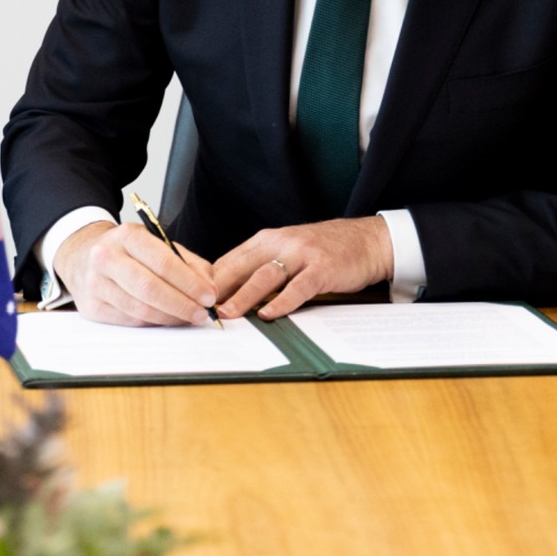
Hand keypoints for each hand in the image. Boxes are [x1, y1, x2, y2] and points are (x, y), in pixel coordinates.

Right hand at [54, 220, 219, 326]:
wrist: (82, 255)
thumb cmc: (127, 252)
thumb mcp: (156, 244)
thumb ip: (187, 263)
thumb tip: (209, 289)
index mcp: (126, 235)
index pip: (162, 262)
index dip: (189, 282)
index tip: (209, 296)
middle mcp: (106, 257)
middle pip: (149, 288)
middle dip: (182, 304)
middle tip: (201, 313)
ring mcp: (94, 283)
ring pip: (140, 309)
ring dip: (170, 318)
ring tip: (187, 318)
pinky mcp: (90, 307)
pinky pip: (129, 320)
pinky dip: (153, 323)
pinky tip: (165, 319)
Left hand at [212, 216, 392, 320]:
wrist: (364, 240)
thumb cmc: (321, 250)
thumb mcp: (285, 251)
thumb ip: (260, 266)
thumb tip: (227, 291)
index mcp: (265, 240)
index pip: (229, 261)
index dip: (209, 281)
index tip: (192, 299)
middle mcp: (279, 243)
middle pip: (241, 267)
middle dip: (219, 289)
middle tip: (200, 309)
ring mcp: (301, 255)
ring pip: (264, 277)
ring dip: (243, 297)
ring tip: (228, 314)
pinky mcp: (321, 269)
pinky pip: (298, 287)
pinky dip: (282, 302)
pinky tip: (269, 315)